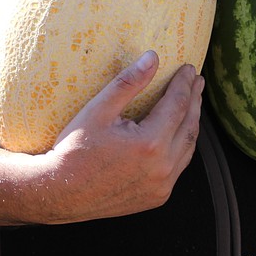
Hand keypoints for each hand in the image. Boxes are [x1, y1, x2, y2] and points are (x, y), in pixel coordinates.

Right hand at [41, 50, 205, 221]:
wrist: (59, 193)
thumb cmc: (74, 150)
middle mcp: (162, 167)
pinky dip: (181, 147)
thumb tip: (152, 58)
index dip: (184, 83)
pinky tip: (177, 135)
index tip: (188, 68)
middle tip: (196, 81)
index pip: (177, 104)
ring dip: (191, 123)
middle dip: (194, 100)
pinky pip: (177, 168)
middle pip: (189, 125)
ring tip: (191, 104)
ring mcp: (161, 186)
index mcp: (150, 143)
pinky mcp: (156, 197)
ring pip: (187, 149)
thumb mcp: (98, 110)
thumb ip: (128, 83)